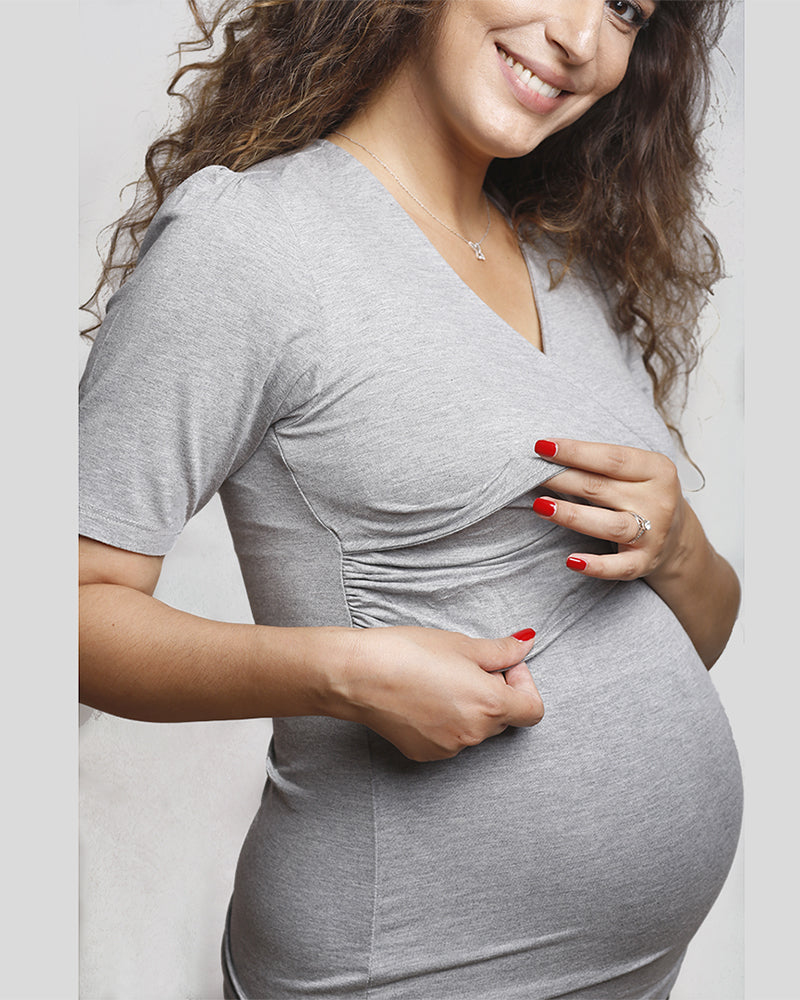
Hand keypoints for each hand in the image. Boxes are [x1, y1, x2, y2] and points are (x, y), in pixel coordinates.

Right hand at [333, 626, 543, 761]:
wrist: (358, 675)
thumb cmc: (408, 653)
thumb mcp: (462, 644)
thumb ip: (501, 651)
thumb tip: (525, 646)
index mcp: (490, 705)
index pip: (533, 710)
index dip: (524, 684)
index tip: (503, 666)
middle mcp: (474, 734)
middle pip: (502, 717)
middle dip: (493, 692)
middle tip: (466, 666)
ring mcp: (449, 748)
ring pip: (474, 728)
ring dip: (469, 707)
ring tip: (438, 680)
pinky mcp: (425, 754)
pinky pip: (450, 739)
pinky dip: (445, 721)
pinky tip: (422, 698)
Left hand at [531, 438, 686, 582]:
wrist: (677, 538)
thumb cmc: (643, 494)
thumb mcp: (636, 471)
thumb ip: (601, 463)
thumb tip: (549, 453)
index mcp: (658, 469)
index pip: (611, 458)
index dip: (574, 451)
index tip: (541, 446)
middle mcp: (658, 501)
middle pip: (601, 488)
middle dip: (562, 479)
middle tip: (530, 473)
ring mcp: (654, 534)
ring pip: (608, 525)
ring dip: (572, 516)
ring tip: (540, 506)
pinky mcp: (644, 562)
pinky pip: (619, 567)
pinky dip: (596, 566)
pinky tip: (571, 561)